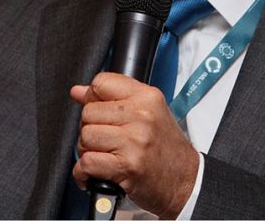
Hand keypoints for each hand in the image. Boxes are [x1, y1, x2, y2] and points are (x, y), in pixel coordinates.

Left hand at [70, 72, 198, 218]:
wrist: (186, 181)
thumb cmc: (166, 149)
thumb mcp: (149, 113)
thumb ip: (113, 98)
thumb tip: (78, 91)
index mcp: (147, 97)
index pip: (101, 83)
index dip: (93, 99)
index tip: (99, 112)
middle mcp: (141, 115)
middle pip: (88, 112)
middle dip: (89, 128)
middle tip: (104, 140)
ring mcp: (134, 140)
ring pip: (86, 136)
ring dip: (87, 151)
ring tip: (103, 156)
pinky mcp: (127, 165)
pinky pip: (87, 163)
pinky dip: (84, 172)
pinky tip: (95, 174)